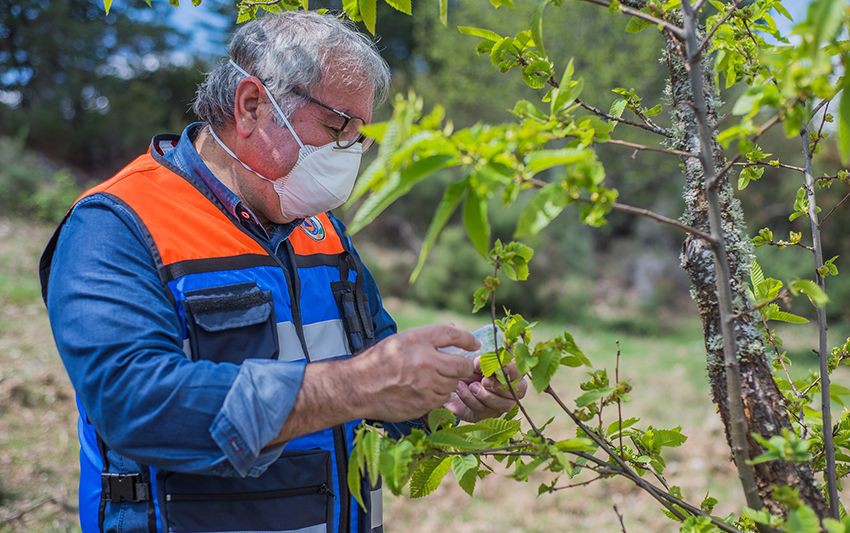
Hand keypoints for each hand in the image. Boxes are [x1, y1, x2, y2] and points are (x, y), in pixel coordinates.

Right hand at [350, 324, 478, 421]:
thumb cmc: (378, 361)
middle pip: (461, 365)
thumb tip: (453, 330)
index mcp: (418, 341)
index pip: (452, 335)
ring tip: (432, 378)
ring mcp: (426, 385)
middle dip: (462, 366)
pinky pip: (441, 399)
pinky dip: (438, 394)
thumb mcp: (401, 340)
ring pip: (453, 384)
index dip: (468, 339)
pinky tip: (424, 390)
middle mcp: (425, 361)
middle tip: (458, 366)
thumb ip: (428, 336)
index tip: (474, 344)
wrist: (358, 387)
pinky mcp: (424, 403)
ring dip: (449, 381)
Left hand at [444, 358, 527, 421]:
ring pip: (501, 405)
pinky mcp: (485, 416)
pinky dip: (470, 399)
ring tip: (471, 386)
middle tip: (484, 381)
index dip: (512, 371)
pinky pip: (482, 411)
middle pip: (514, 393)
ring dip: (484, 394)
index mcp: (512, 376)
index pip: (519, 373)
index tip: (500, 368)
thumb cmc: (472, 372)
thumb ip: (484, 362)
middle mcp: (510, 394)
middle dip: (499, 387)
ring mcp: (500, 407)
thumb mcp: (477, 364)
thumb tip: (483, 364)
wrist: (456, 385)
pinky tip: (461, 388)